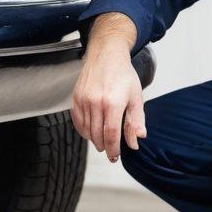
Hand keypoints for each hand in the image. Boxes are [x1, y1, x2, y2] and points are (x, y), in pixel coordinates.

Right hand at [71, 40, 146, 161]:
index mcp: (113, 102)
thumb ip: (136, 121)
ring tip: (103, 141)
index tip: (115, 156)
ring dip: (94, 139)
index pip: (111, 134)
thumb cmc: (123, 74)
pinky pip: (78, 122)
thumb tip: (135, 142)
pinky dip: (84, 130)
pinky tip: (92, 132)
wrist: (106, 55)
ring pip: (86, 130)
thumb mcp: (136, 97)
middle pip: (97, 135)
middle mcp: (95, 102)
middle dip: (104, 147)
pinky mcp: (75, 98)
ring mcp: (83, 100)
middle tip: (110, 152)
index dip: (113, 149)